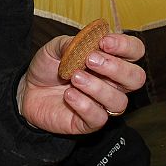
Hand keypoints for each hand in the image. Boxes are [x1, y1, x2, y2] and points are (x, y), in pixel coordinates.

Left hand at [17, 28, 145, 134]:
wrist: (28, 91)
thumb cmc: (48, 67)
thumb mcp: (55, 48)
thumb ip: (72, 43)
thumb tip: (86, 43)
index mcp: (111, 59)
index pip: (135, 51)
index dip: (125, 46)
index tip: (104, 42)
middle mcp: (113, 83)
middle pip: (136, 78)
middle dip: (115, 67)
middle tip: (90, 60)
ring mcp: (103, 104)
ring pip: (119, 101)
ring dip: (97, 87)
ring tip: (74, 78)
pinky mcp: (89, 122)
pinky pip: (99, 118)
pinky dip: (84, 105)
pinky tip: (68, 95)